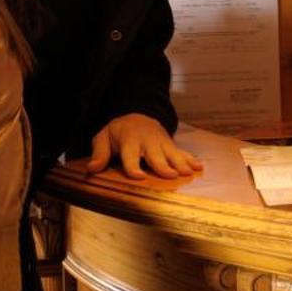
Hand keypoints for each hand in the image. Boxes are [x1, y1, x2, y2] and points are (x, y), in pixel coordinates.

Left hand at [80, 113, 201, 179]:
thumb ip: (99, 154)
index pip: (130, 155)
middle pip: (156, 156)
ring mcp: (161, 143)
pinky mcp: (170, 144)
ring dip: (181, 163)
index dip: (134, 166)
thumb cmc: (119, 131)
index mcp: (129, 141)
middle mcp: (147, 142)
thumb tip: (92, 168)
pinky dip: (191, 159)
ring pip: (172, 154)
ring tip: (189, 172)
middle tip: (171, 175)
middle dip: (163, 165)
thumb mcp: (103, 138)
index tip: (139, 176)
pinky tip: (199, 167)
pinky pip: (181, 152)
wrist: (138, 114)